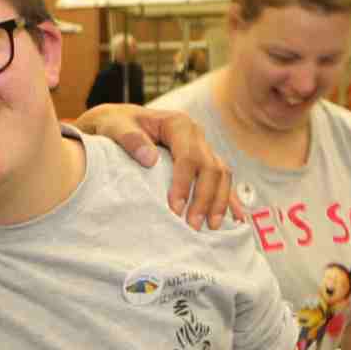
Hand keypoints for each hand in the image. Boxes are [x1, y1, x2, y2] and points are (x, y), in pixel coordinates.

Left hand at [77, 104, 237, 228]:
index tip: (175, 209)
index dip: (184, 183)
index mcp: (178, 123)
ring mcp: (202, 147)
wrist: (114, 122)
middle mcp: (196, 134)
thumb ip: (129, 139)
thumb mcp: (114, 126)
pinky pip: (222, 180)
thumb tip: (150, 159)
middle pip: (211, 168)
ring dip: (219, 202)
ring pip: (222, 174)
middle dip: (204, 198)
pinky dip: (229, 198)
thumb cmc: (113, 124)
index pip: (189, 156)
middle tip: (192, 225)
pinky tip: (236, 218)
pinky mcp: (201, 161)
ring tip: (211, 227)